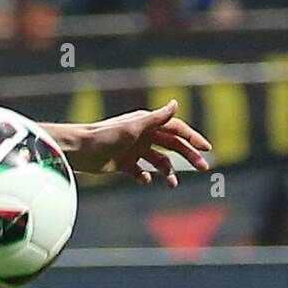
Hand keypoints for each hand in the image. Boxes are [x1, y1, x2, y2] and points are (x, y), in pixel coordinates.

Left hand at [67, 99, 210, 186]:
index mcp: (147, 124)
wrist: (80, 150)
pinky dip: (146, 177)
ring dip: (169, 172)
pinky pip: (142, 172)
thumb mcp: (134, 127)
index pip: (177, 129)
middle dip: (189, 156)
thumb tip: (176, 103)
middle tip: (203, 168)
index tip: (207, 149)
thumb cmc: (106, 136)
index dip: (193, 138)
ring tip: (172, 184)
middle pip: (173, 146)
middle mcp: (143, 135)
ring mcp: (134, 150)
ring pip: (159, 162)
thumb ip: (156, 117)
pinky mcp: (124, 164)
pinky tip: (145, 180)